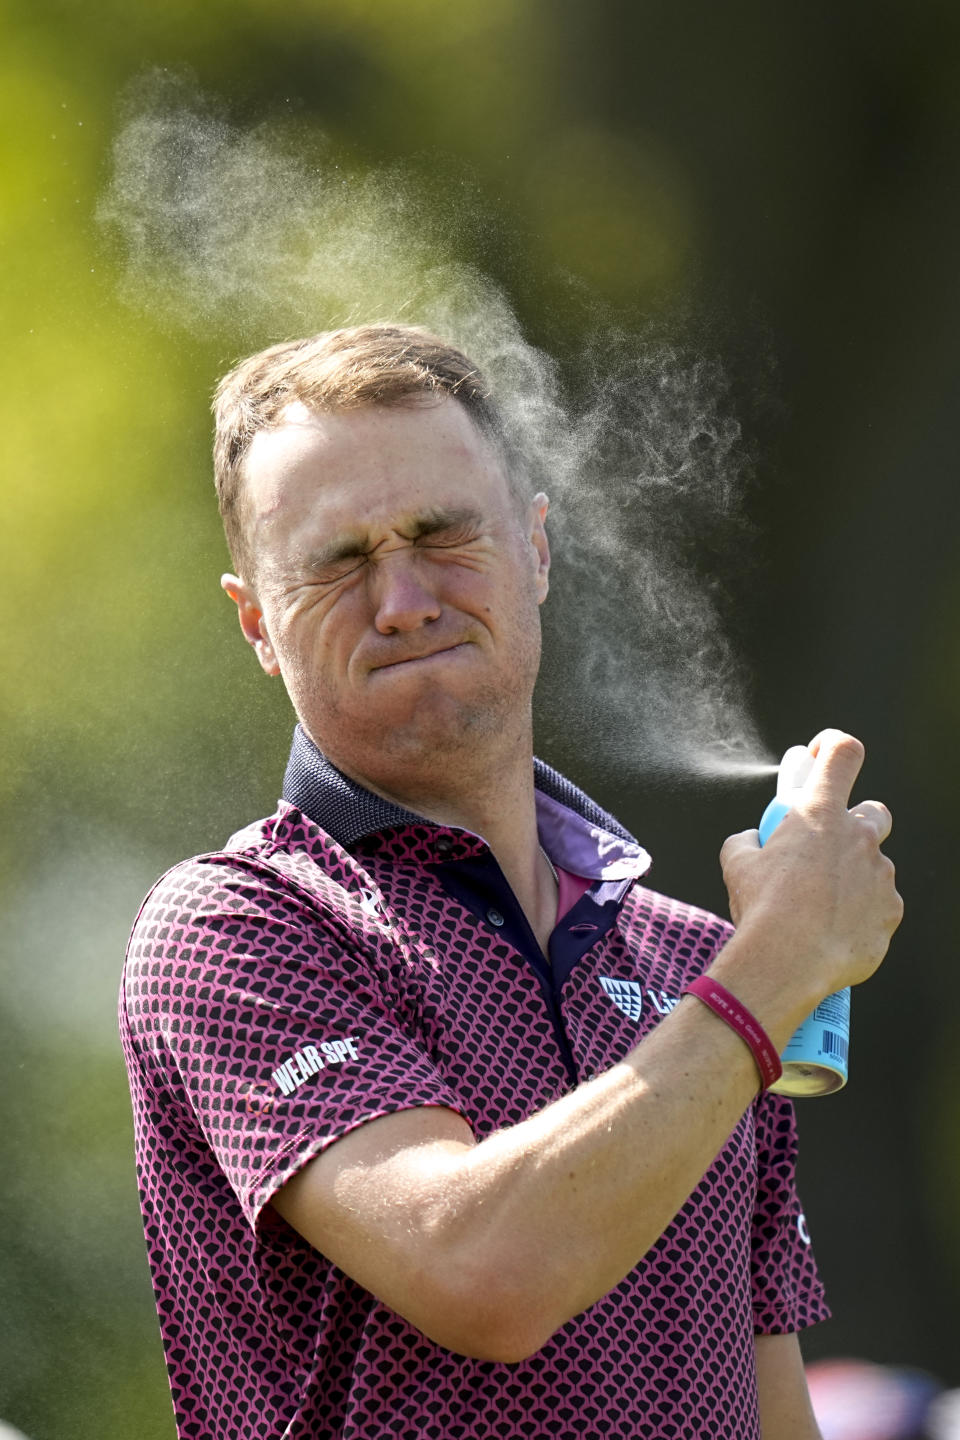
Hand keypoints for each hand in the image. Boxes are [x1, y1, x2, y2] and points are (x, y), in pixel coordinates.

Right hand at [720, 730, 902, 1000]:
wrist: (786, 961)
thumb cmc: (760, 907)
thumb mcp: (737, 862)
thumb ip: (750, 839)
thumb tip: (756, 841)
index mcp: (820, 812)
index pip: (843, 752)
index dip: (834, 746)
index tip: (822, 756)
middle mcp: (859, 836)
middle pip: (874, 812)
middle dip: (855, 825)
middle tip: (825, 849)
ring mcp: (881, 875)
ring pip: (873, 867)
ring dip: (852, 878)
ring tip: (817, 908)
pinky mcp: (890, 912)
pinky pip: (879, 906)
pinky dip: (859, 915)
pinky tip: (830, 932)